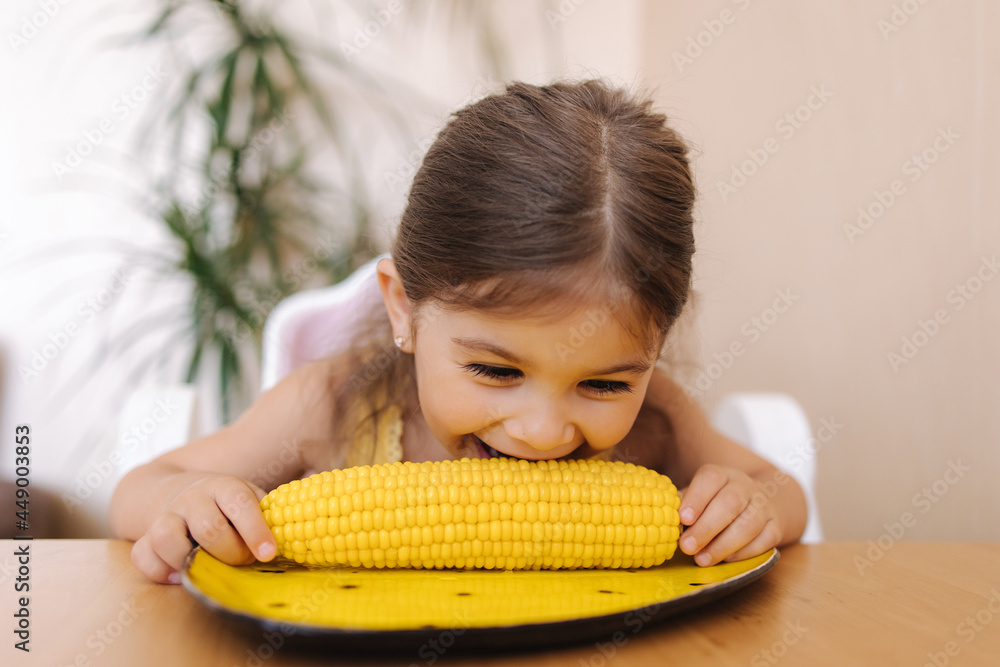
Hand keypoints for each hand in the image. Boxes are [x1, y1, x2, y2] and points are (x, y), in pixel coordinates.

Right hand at [129, 474, 276, 583]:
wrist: (175, 488)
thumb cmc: (225, 503)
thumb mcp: (249, 499)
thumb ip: (269, 516)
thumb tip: (298, 537)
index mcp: (224, 487)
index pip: (240, 503)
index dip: (255, 530)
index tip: (268, 553)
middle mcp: (193, 499)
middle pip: (209, 528)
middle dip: (229, 553)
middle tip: (241, 561)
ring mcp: (167, 515)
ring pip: (166, 537)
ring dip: (188, 560)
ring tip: (206, 568)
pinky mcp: (145, 534)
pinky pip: (141, 555)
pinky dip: (157, 569)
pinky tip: (176, 575)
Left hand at [676, 464, 782, 566]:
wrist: (762, 501)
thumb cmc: (716, 502)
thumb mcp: (700, 496)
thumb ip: (684, 506)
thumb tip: (664, 521)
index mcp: (722, 474)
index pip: (711, 478)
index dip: (696, 498)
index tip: (683, 519)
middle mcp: (745, 486)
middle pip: (729, 503)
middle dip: (706, 528)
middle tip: (686, 547)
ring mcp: (763, 506)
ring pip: (748, 524)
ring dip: (723, 545)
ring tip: (701, 559)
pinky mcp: (775, 527)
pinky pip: (764, 541)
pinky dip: (743, 553)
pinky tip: (725, 560)